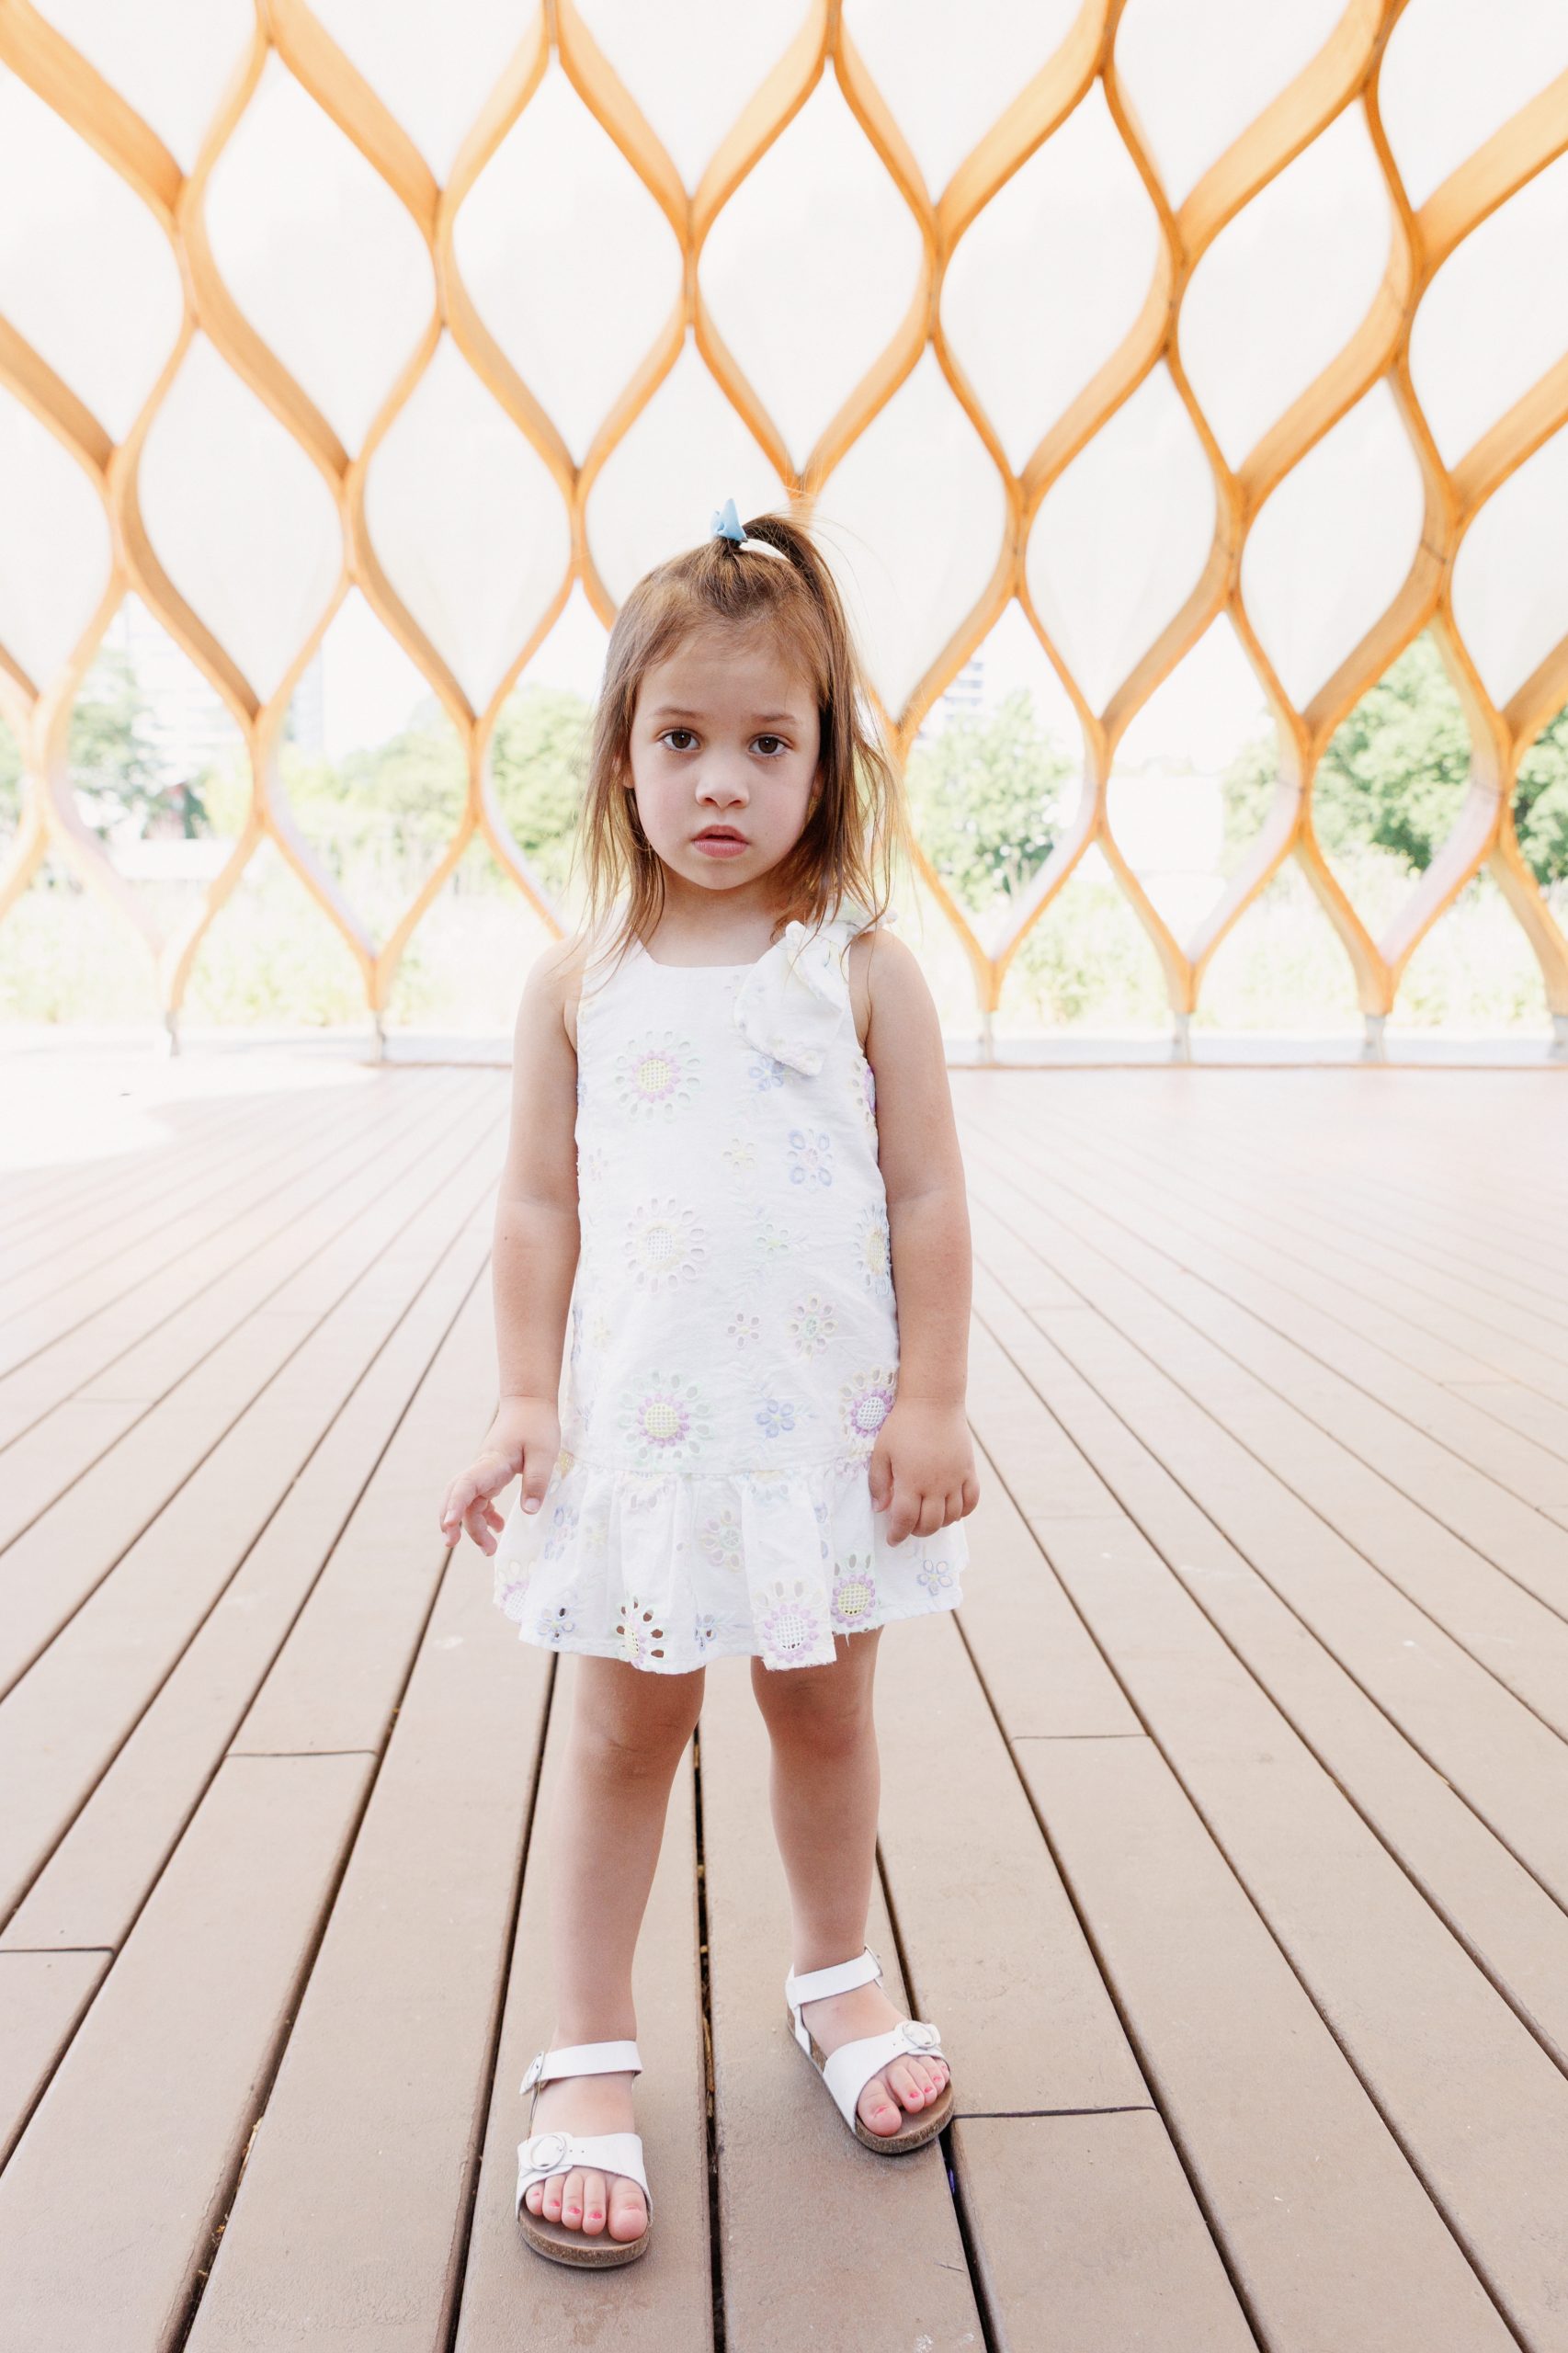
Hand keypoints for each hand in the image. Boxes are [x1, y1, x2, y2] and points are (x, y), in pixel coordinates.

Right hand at [438, 1396, 560, 1554]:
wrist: (529, 1404)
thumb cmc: (536, 1425)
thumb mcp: (544, 1453)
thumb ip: (537, 1481)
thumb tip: (529, 1512)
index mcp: (492, 1462)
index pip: (466, 1485)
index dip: (455, 1506)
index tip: (449, 1526)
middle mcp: (482, 1468)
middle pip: (459, 1497)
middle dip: (453, 1522)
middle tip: (454, 1544)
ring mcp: (484, 1472)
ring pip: (468, 1502)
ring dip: (472, 1525)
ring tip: (489, 1549)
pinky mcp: (491, 1475)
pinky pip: (479, 1499)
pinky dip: (484, 1516)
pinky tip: (498, 1527)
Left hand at [868, 1398, 978, 1545]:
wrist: (934, 1401)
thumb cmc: (903, 1425)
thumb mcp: (881, 1451)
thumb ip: (879, 1482)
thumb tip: (880, 1509)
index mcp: (911, 1480)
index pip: (905, 1519)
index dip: (897, 1534)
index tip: (893, 1539)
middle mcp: (935, 1484)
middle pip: (930, 1523)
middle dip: (916, 1531)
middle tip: (908, 1527)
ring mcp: (955, 1478)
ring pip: (951, 1516)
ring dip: (938, 1524)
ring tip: (927, 1518)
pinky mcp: (969, 1470)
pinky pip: (972, 1501)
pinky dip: (963, 1512)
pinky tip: (952, 1511)